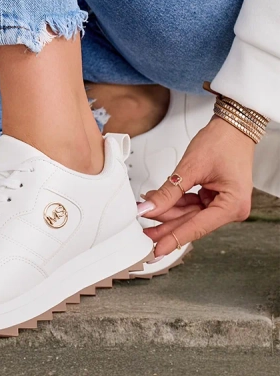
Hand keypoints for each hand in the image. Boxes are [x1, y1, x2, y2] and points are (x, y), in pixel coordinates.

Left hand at [138, 116, 254, 256]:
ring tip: (147, 207)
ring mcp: (223, 203)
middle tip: (143, 230)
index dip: (174, 238)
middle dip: (166, 223)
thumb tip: (150, 207)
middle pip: (191, 222)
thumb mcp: (190, 167)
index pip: (196, 226)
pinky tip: (158, 201)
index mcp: (232, 205)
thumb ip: (169, 191)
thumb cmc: (222, 141)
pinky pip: (192, 205)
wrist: (232, 126)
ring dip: (167, 211)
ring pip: (189, 214)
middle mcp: (231, 208)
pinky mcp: (215, 197)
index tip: (157, 249)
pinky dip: (175, 202)